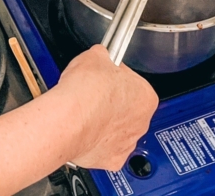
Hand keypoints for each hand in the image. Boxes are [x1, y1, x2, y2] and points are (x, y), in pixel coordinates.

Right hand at [54, 45, 157, 170]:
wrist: (68, 120)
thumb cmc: (84, 92)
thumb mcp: (94, 56)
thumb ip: (103, 56)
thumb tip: (101, 56)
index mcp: (145, 96)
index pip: (133, 82)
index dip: (115, 78)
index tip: (103, 77)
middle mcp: (141, 122)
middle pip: (128, 108)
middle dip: (111, 102)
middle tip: (92, 95)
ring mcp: (127, 143)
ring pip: (118, 130)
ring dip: (105, 122)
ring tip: (84, 113)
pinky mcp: (112, 159)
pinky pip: (105, 148)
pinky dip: (95, 142)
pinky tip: (84, 131)